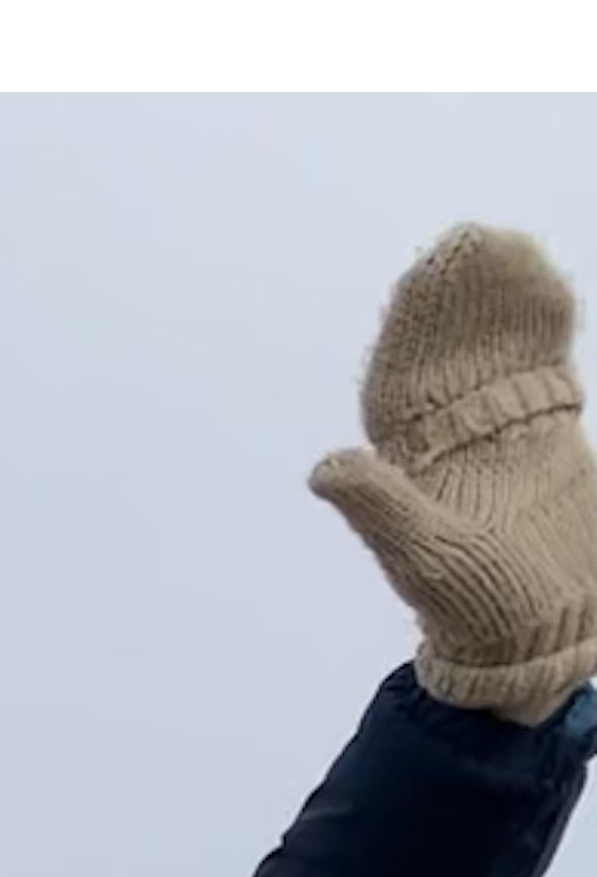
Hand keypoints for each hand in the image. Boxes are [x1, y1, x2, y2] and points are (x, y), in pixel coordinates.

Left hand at [309, 227, 596, 724]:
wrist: (537, 635)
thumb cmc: (474, 606)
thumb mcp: (425, 556)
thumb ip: (381, 509)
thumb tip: (325, 466)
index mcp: (414, 464)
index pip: (404, 382)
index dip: (413, 330)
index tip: (423, 276)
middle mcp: (451, 443)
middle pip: (452, 357)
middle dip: (460, 302)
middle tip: (472, 240)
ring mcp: (500, 439)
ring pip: (499, 357)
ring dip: (504, 308)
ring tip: (511, 249)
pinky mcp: (548, 443)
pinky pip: (544, 375)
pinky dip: (545, 334)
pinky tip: (550, 289)